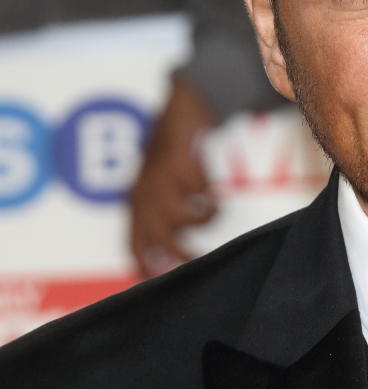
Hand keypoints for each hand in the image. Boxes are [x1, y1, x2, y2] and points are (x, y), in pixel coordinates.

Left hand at [129, 76, 216, 276]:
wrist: (181, 104)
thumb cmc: (175, 151)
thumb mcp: (161, 184)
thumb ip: (162, 212)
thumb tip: (169, 251)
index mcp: (137, 200)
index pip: (134, 244)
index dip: (145, 267)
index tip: (162, 284)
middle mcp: (144, 191)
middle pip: (158, 237)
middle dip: (181, 254)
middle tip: (201, 261)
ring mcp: (159, 175)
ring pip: (179, 215)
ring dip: (203, 217)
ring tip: (213, 209)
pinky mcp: (178, 159)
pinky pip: (197, 189)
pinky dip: (208, 194)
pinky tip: (213, 191)